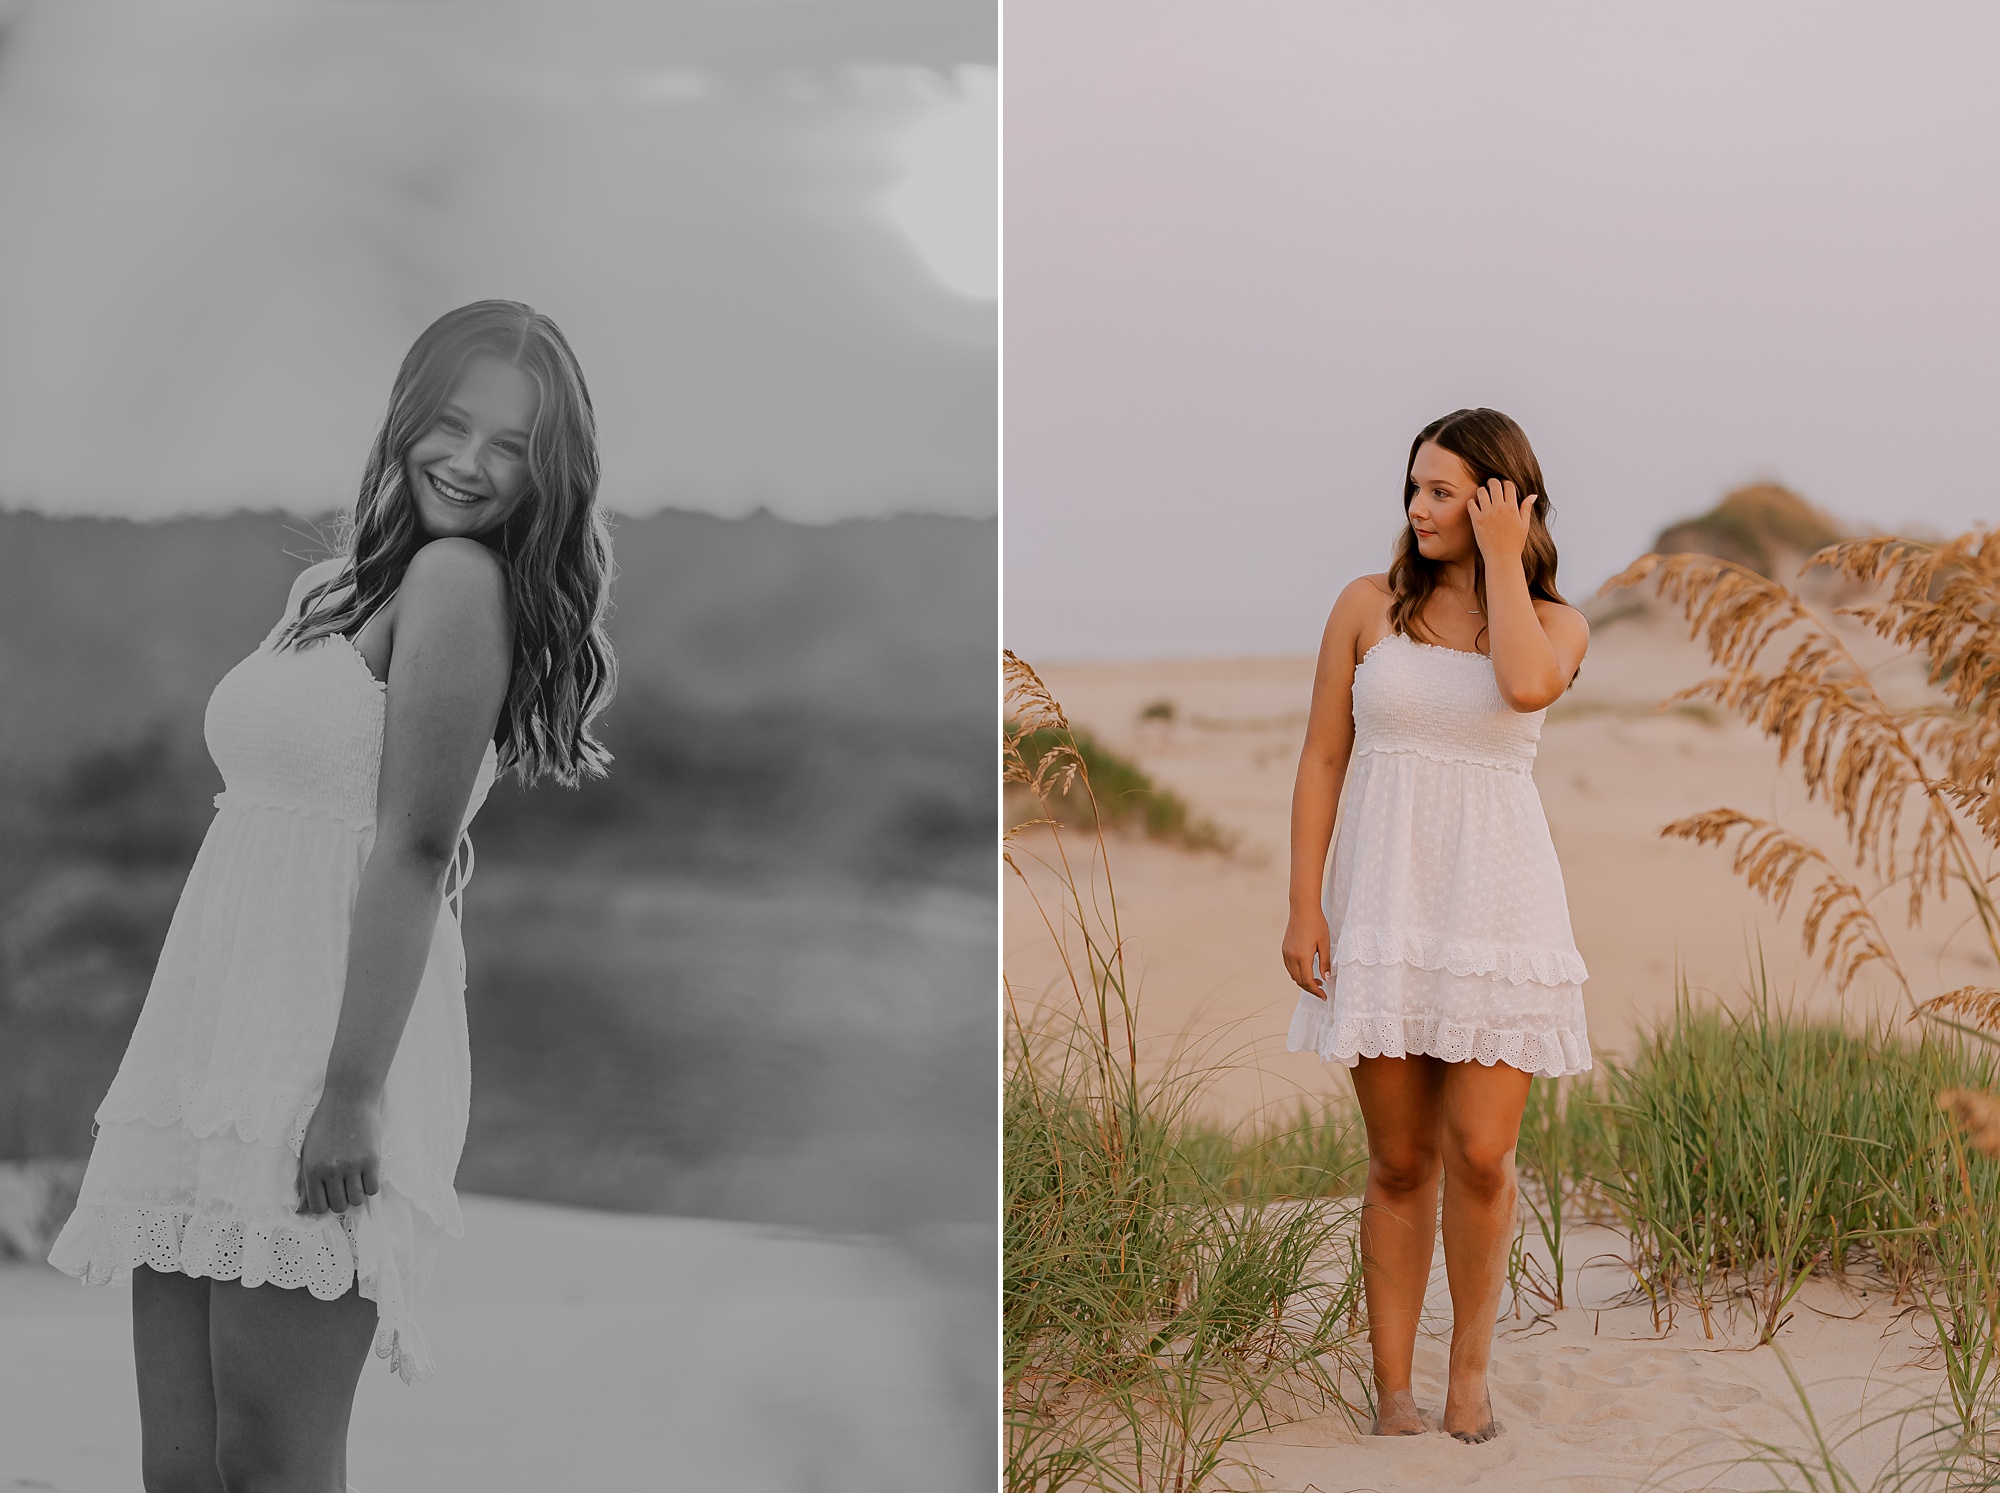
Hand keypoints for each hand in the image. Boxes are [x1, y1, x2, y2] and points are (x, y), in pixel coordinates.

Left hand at [296, 1091, 382, 1215]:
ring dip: (357, 1194)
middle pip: (339, 1206)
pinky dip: (369, 1185)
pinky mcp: (372, 1160)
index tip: (330, 1194)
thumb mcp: (308, 1150)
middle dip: (342, 1200)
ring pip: (356, 1200)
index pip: (318, 1207)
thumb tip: (301, 1210)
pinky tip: (367, 1173)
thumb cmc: (326, 1122)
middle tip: (344, 1186)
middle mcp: (331, 1170)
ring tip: (356, 1179)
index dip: (326, 1204)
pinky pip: (372, 1189)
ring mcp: (352, 1166)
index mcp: (312, 1169)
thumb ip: (305, 1180)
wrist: (350, 1097)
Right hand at [1282, 910, 1332, 997]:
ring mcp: (1286, 953)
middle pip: (1299, 981)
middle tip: (1322, 991)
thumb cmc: (1316, 924)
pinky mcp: (1285, 949)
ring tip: (1316, 981)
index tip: (1324, 996)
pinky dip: (1297, 973)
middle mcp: (1291, 957)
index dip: (1316, 991)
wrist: (1303, 909)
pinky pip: (1289, 967)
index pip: (1308, 981)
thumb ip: (1325, 963)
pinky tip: (1307, 970)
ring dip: (1303, 981)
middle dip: (1310, 988)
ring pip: (1293, 975)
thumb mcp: (1325, 944)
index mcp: (1302, 956)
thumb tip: (1327, 979)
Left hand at [1468, 478, 1533, 565]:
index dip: (1505, 484)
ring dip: (1482, 491)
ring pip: (1481, 491)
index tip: (1503, 488)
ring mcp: (1487, 514)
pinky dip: (1472, 502)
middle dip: (1492, 483)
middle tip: (1491, 488)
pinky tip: (1476, 506)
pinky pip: (1471, 503)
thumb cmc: (1514, 544)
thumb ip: (1526, 508)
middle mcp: (1500, 508)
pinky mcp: (1476, 520)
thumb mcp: (1524, 525)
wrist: (1502, 558)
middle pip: (1494, 484)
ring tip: (1483, 497)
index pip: (1508, 485)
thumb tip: (1533, 495)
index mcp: (1512, 508)